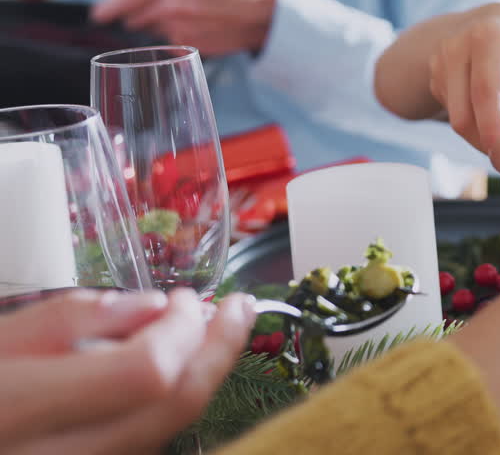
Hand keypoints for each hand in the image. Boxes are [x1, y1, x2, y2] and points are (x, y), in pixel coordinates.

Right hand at [0, 288, 254, 454]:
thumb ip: (71, 318)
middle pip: (168, 411)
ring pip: (157, 436)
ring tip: (208, 335)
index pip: (143, 375)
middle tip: (239, 309)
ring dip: (194, 381)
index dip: (184, 332)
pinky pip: (131, 449)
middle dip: (216, 353)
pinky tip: (168, 375)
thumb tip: (153, 306)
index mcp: (13, 410)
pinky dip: (160, 410)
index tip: (191, 298)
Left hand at [92, 0, 276, 56]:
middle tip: (141, 16)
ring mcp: (180, 25)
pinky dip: (174, 36)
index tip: (99, 13)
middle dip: (135, 15)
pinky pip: (169, 41)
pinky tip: (195, 28)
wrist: (267, 15)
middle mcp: (174, 0)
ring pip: (152, 28)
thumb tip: (132, 0)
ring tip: (184, 17)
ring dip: (156, 26)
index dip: (112, 2)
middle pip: (136, 12)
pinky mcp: (188, 44)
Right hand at [374, 4, 499, 153]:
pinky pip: (452, 113)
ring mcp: (440, 63)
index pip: (484, 89)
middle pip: (463, 113)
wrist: (489, 22)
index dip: (491, 124)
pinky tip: (491, 115)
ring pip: (456, 118)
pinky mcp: (434, 78)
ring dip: (480, 134)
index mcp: (488, 37)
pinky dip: (472, 123)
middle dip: (485, 140)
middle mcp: (456, 47)